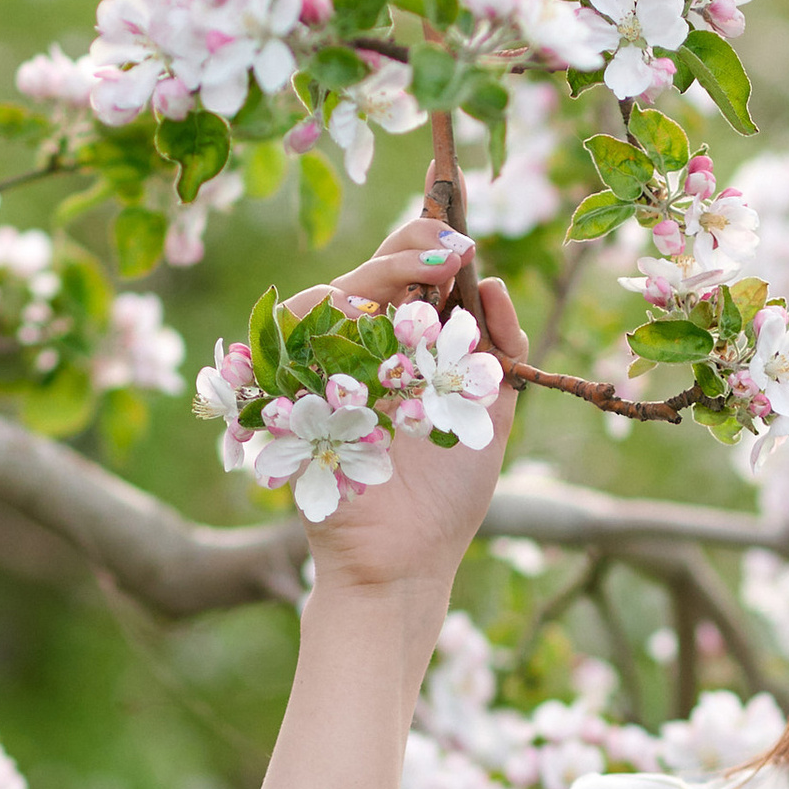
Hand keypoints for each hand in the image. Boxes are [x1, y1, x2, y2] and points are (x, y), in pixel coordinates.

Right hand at [286, 172, 529, 604]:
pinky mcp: (291, 396)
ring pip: (328, 295)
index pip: (406, 276)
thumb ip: (498, 349)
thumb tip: (491, 282)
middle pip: (367, 275)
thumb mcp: (490, 412)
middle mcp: (362, 355)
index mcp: (406, 350)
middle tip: (448, 250)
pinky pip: (289, 336)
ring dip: (377, 277)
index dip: (425, 239)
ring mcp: (324, 373)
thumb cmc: (449, 495)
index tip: (458, 227)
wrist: (407, 560)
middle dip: (407, 250)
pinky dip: (325, 315)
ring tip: (422, 279)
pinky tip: (366, 312)